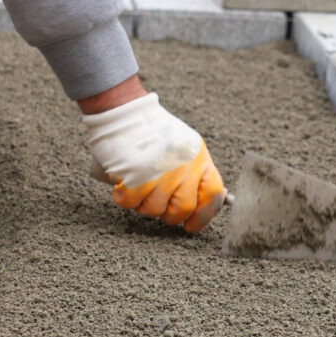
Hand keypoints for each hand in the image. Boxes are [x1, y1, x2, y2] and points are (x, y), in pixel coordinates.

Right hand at [83, 93, 224, 232]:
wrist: (123, 110)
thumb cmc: (151, 130)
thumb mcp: (183, 146)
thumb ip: (193, 172)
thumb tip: (196, 205)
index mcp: (199, 157)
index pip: (213, 196)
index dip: (203, 216)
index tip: (190, 225)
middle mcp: (184, 166)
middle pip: (182, 209)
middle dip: (167, 214)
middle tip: (155, 202)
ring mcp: (160, 172)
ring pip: (153, 209)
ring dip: (141, 203)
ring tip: (136, 184)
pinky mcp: (135, 176)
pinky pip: (130, 202)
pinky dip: (123, 197)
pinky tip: (122, 182)